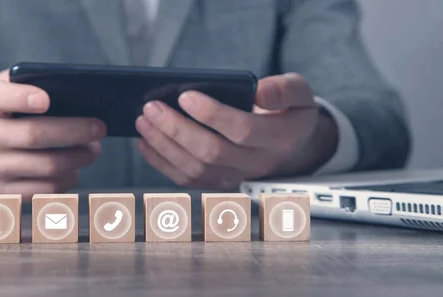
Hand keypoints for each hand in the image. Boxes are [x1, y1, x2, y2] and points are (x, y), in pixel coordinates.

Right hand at [0, 70, 105, 198]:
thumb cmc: (3, 115)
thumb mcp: (7, 91)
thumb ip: (31, 84)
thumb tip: (77, 94)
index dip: (21, 98)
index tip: (46, 100)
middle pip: (34, 135)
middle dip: (75, 131)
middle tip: (100, 128)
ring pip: (46, 166)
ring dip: (78, 158)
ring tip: (92, 150)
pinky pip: (44, 190)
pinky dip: (67, 178)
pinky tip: (74, 168)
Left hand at [135, 73, 337, 190]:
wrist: (293, 145)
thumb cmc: (290, 112)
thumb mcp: (300, 92)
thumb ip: (284, 90)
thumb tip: (259, 92)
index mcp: (281, 138)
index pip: (242, 130)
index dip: (212, 114)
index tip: (185, 95)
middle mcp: (258, 164)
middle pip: (211, 152)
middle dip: (176, 129)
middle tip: (151, 107)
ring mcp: (237, 178)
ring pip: (195, 169)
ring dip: (164, 146)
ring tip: (143, 121)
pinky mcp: (219, 184)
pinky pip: (187, 180)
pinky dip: (162, 163)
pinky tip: (145, 142)